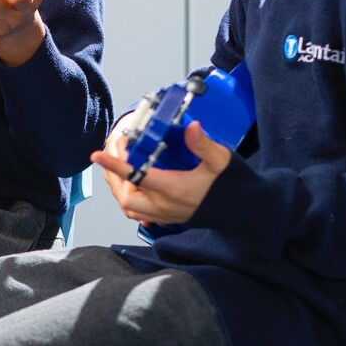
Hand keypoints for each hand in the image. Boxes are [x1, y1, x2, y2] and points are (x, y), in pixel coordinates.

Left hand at [91, 121, 231, 227]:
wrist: (247, 211)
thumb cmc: (234, 185)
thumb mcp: (222, 160)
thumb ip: (203, 145)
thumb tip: (191, 126)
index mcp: (175, 189)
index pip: (138, 177)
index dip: (116, 165)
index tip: (97, 154)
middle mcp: (166, 206)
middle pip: (126, 197)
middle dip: (114, 176)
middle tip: (114, 153)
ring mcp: (166, 215)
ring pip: (130, 208)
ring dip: (120, 188)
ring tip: (118, 166)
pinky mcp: (169, 219)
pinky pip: (139, 214)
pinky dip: (129, 199)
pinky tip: (132, 185)